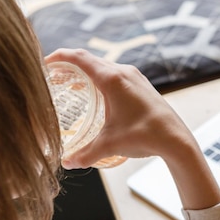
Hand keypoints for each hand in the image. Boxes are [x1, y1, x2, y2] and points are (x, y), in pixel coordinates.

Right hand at [45, 49, 219, 209]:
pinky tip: (94, 94)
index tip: (43, 62)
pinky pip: (114, 74)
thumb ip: (85, 154)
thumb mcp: (110, 145)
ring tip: (68, 84)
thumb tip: (67, 163)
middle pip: (89, 59)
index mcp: (112, 79)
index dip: (58, 56)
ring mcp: (134, 76)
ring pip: (103, 66)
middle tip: (51, 75)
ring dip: (85, 71)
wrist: (176, 139)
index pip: (79, 57)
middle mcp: (123, 72)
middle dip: (68, 64)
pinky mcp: (141, 84)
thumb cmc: (145, 136)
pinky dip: (99, 78)